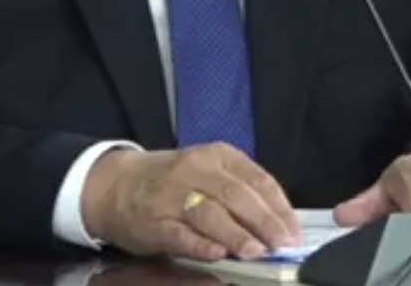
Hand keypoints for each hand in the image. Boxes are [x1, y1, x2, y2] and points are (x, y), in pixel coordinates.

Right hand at [80, 143, 301, 260]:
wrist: (116, 185)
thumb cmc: (171, 181)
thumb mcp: (209, 172)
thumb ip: (241, 193)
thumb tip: (279, 224)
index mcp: (217, 155)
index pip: (258, 179)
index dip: (280, 208)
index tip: (294, 232)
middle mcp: (195, 170)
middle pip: (237, 195)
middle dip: (265, 222)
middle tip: (282, 245)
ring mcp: (172, 195)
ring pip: (210, 213)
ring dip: (236, 234)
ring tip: (256, 251)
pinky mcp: (154, 221)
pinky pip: (180, 234)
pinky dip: (201, 245)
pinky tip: (218, 254)